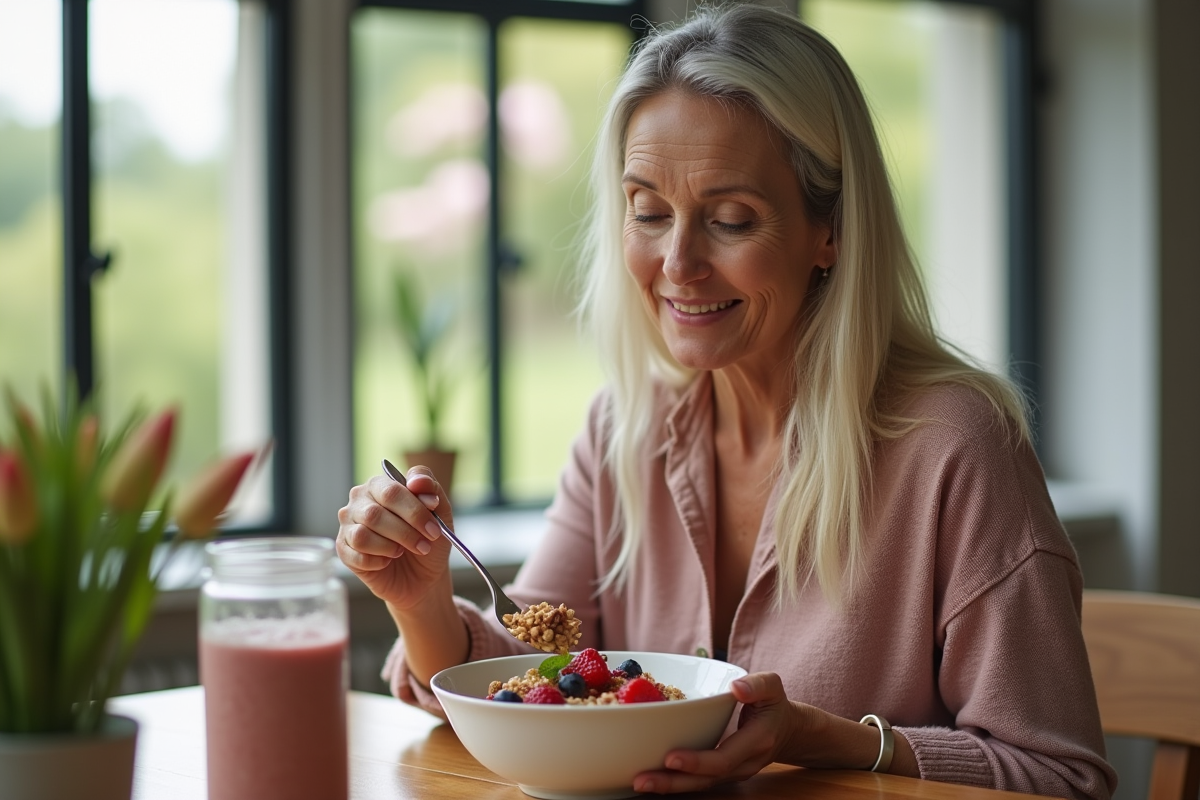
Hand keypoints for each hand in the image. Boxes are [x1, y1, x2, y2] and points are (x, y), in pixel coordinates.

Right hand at [336, 468, 453, 608]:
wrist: (422, 574)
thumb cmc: (427, 538)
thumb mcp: (440, 512)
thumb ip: (431, 488)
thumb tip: (417, 482)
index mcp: (380, 485)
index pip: (391, 491)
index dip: (414, 512)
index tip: (433, 529)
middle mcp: (359, 501)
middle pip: (374, 514)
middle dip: (405, 533)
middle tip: (424, 545)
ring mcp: (348, 525)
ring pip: (361, 535)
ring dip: (390, 548)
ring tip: (403, 551)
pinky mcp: (344, 549)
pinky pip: (356, 556)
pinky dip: (378, 562)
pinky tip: (387, 561)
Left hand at [632, 672, 917, 792]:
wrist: (788, 731)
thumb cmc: (774, 705)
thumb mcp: (773, 687)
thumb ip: (758, 685)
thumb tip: (737, 688)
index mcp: (755, 742)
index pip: (725, 758)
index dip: (698, 761)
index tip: (671, 757)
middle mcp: (742, 764)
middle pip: (706, 780)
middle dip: (673, 783)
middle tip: (641, 779)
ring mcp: (731, 773)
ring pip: (699, 786)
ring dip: (669, 787)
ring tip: (638, 783)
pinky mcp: (719, 774)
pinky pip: (696, 783)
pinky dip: (674, 783)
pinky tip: (650, 780)